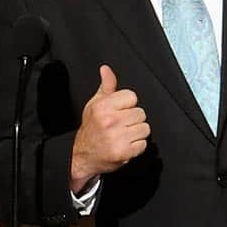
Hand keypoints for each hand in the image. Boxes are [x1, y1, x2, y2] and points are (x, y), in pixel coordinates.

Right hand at [70, 65, 149, 187]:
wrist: (82, 156)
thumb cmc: (91, 129)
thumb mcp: (95, 104)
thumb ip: (106, 86)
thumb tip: (106, 69)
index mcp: (103, 107)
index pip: (132, 97)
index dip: (127, 105)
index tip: (119, 112)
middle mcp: (110, 121)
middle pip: (141, 113)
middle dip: (133, 120)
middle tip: (121, 126)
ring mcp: (118, 138)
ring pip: (145, 129)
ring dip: (137, 134)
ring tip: (124, 136)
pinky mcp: (124, 152)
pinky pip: (143, 144)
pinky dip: (136, 147)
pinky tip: (125, 146)